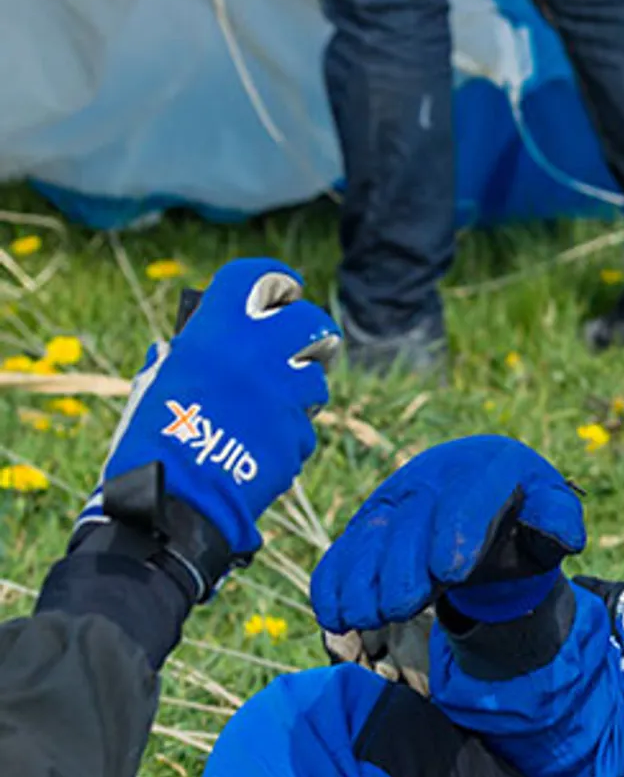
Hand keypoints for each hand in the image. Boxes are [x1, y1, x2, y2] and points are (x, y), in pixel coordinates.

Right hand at [84, 258, 337, 558]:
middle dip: (310, 331)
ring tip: (276, 405)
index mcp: (214, 332)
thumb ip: (185, 357)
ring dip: (304, 387)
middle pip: (309, 320)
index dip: (276, 280)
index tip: (284, 288)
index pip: (259, 277)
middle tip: (305, 344)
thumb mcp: (159, 383)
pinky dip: (292, 431)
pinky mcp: (298, 431)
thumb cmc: (153, 440)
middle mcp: (255, 353)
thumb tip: (187, 345)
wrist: (173, 499)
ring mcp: (283, 393)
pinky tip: (266, 444)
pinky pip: (306, 423)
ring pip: (317, 376)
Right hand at [310, 435, 582, 633]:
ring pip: (371, 537)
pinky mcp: (369, 523)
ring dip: (362, 579)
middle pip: (411, 521)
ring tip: (365, 616)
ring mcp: (397, 498)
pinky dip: (335, 580)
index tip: (450, 572)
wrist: (485, 500)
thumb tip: (563, 536)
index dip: (456, 532)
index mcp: (489, 465)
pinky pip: (346, 550)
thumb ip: (559, 522)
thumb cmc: (525, 512)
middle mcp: (435, 476)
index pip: (467, 498)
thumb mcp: (551, 513)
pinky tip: (333, 613)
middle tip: (402, 606)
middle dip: (402, 566)